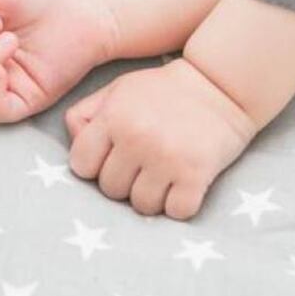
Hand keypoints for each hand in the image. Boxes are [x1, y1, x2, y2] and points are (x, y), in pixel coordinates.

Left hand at [63, 58, 257, 219]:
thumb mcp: (118, 89)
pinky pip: (176, 212)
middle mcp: (136, 138)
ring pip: (142, 206)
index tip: (112, 158)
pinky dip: (180, 204)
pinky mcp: (196, 174)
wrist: (221, 84)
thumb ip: (86, 114)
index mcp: (113, 117)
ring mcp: (166, 158)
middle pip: (111, 190)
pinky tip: (184, 184)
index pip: (81, 166)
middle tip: (144, 164)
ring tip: (165, 174)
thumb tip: (74, 142)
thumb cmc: (163, 90)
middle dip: (125, 181)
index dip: (94, 166)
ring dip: (153, 196)